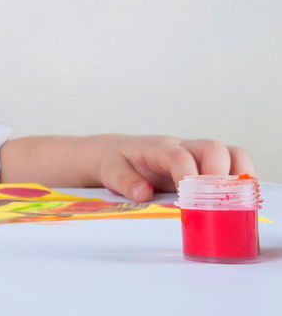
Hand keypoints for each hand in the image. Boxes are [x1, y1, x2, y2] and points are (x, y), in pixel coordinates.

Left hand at [100, 135, 254, 201]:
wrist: (120, 153)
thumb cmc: (117, 162)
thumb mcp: (111, 171)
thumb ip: (124, 181)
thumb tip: (143, 193)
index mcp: (159, 148)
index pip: (179, 156)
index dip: (188, 178)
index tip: (189, 204)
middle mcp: (184, 147)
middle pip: (214, 149)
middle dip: (220, 178)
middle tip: (215, 207)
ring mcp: (200, 155)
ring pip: (234, 154)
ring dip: (241, 179)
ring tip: (236, 206)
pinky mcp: (209, 167)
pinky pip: (237, 167)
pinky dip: (244, 185)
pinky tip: (239, 206)